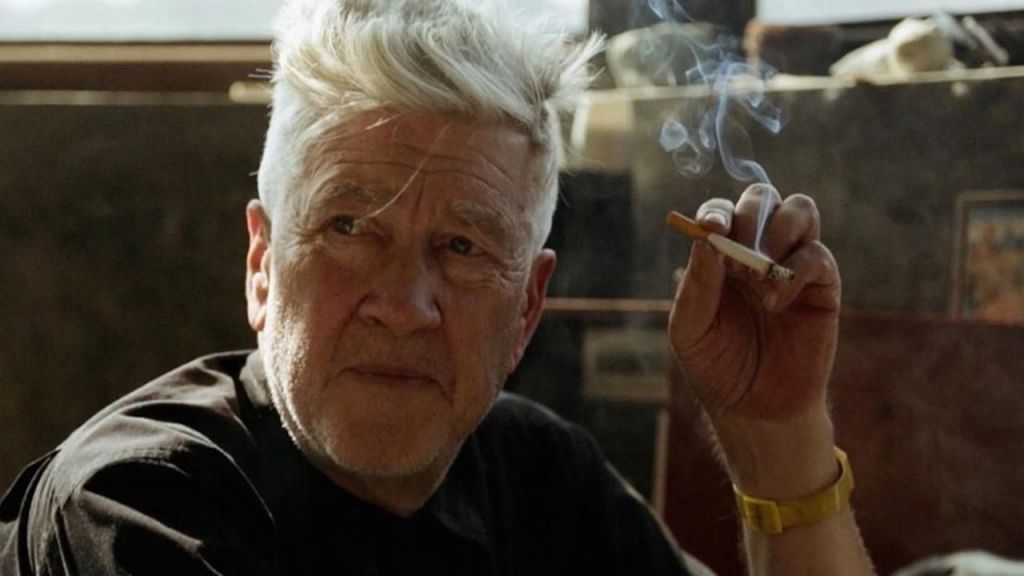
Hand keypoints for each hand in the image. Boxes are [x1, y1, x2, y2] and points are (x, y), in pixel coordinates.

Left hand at [669, 184, 840, 422]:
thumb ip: (697, 285)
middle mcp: (757, 251)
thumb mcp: (690, 329)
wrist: (754, 408)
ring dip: (778, 230)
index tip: (712, 229)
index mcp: (720, 256)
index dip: (717, 211)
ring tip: (760, 272)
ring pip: (799, 210)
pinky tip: (774, 304)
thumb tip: (708, 239)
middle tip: (739, 251)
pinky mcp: (822, 287)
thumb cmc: (716, 366)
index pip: (721, 213)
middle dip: (750, 215)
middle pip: (762, 198)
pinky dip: (795, 271)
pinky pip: (817, 255)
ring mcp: (792, 264)